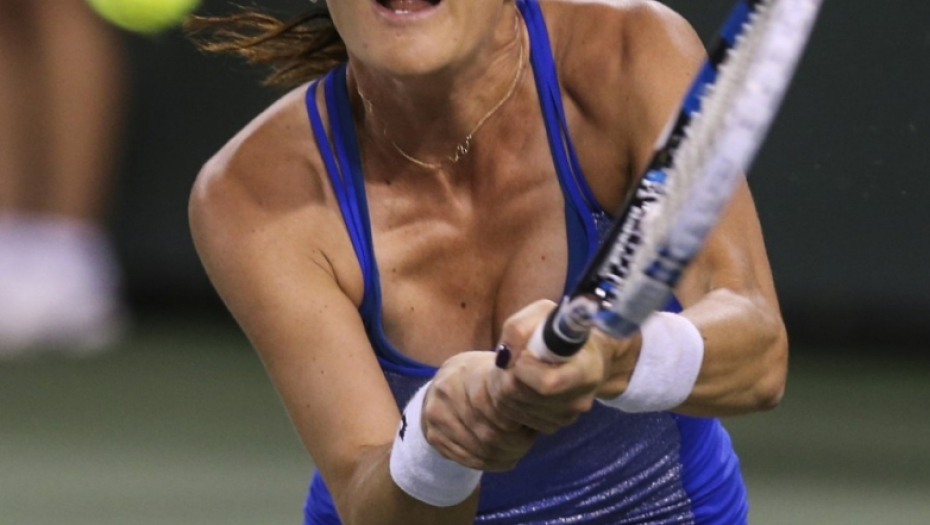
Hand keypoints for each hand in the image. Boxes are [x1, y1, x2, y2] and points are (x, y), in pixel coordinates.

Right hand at [422, 351, 536, 471]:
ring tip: (519, 449)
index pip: (497, 409)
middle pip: (489, 434)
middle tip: (529, 439)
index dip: (519, 424)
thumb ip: (512, 385)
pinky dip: (492, 464)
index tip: (534, 425)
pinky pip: (468, 460)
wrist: (441, 383)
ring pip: (480, 451)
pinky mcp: (434, 437)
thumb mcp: (495, 369)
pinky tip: (505, 459)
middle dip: (516, 443)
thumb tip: (543, 406)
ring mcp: (436, 418)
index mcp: (466, 374)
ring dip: (506, 456)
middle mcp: (446, 395)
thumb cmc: (479, 375)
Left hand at [489, 300, 639, 432]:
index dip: (525, 370)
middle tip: (515, 360)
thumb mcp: (541, 315)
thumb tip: (505, 357)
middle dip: (511, 376)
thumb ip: (519, 328)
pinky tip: (522, 383)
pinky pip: (519, 417)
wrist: (580, 354)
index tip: (521, 355)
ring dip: (507, 388)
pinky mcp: (553, 425)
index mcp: (587, 371)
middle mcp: (580, 399)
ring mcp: (567, 416)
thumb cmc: (559, 331)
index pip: (548, 384)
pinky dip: (512, 401)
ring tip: (518, 369)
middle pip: (527, 396)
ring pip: (517, 408)